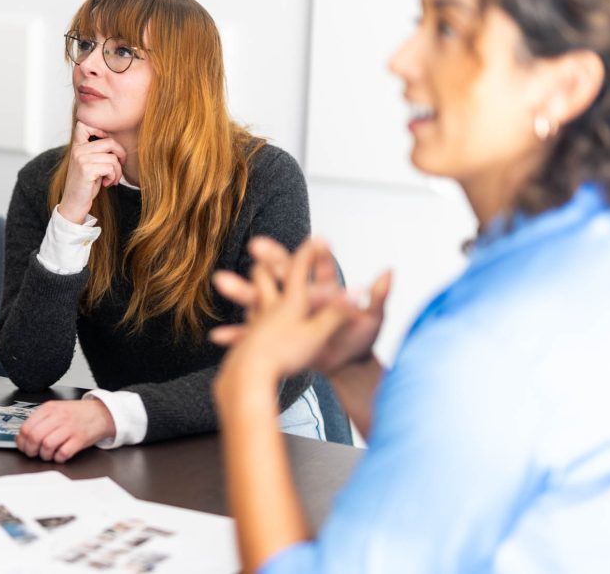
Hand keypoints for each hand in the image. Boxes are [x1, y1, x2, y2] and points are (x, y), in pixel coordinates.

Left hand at [16, 399, 116, 462]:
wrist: (101, 413)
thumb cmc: (77, 414)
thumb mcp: (56, 409)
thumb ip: (40, 420)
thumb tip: (23, 436)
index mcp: (49, 408)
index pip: (26, 427)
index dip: (22, 441)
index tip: (24, 446)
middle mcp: (58, 416)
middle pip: (35, 437)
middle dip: (31, 450)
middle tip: (34, 453)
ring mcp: (70, 427)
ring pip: (47, 446)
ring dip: (45, 455)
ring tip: (48, 455)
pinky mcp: (80, 438)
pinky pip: (63, 453)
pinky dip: (58, 458)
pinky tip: (60, 455)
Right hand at [57, 121, 127, 223]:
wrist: (74, 203)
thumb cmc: (85, 184)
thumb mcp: (89, 164)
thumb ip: (98, 151)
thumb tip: (118, 145)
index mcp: (77, 146)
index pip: (84, 124)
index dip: (100, 129)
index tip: (107, 146)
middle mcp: (78, 150)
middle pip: (110, 142)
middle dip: (120, 155)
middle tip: (118, 167)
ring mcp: (81, 159)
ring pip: (113, 158)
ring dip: (117, 171)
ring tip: (112, 179)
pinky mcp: (86, 170)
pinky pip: (110, 168)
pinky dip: (114, 177)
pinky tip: (108, 183)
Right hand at [212, 237, 390, 374]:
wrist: (348, 369)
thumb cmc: (361, 342)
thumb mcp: (374, 320)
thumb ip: (378, 297)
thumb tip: (389, 272)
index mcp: (326, 289)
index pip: (316, 266)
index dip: (310, 252)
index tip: (311, 239)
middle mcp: (302, 297)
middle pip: (283, 274)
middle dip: (268, 260)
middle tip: (255, 247)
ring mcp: (286, 315)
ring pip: (261, 299)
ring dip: (242, 290)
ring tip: (222, 281)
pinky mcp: (276, 335)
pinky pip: (253, 334)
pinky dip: (238, 334)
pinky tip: (220, 336)